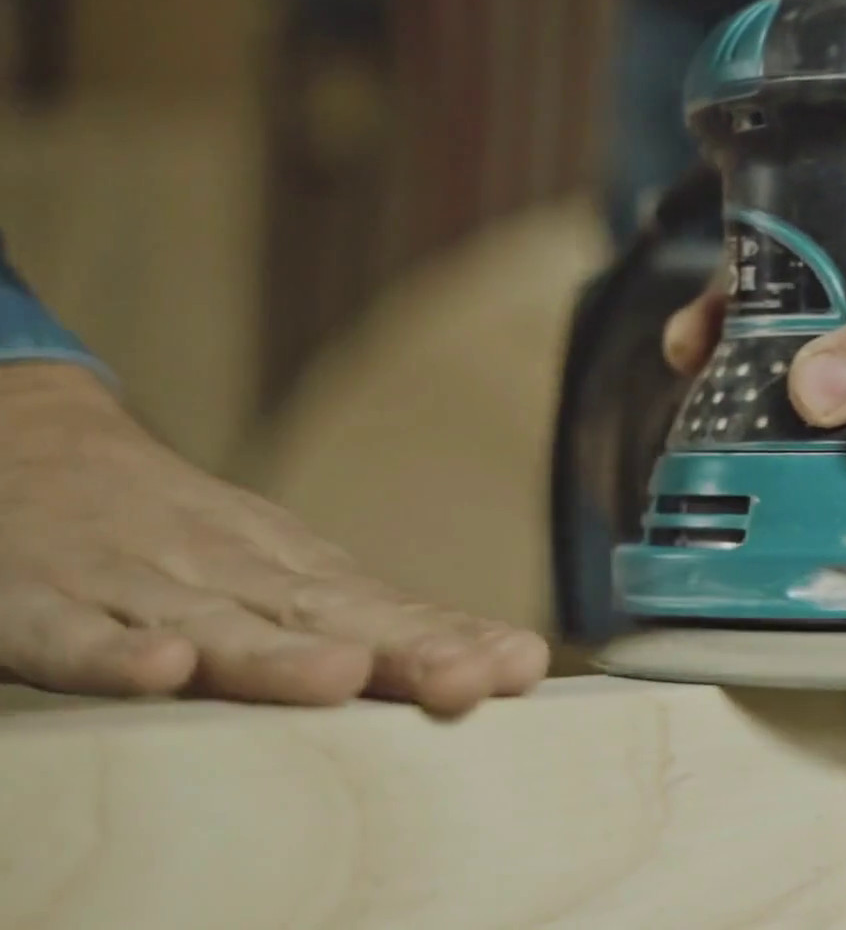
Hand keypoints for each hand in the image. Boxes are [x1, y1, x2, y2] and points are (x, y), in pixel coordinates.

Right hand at [0, 363, 548, 715]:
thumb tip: (492, 664)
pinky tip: (164, 666)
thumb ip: (361, 624)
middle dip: (399, 649)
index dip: (448, 638)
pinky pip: (80, 635)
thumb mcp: (266, 572)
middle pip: (321, 617)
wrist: (20, 445)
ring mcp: (134, 584)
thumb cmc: (163, 537)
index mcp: (284, 570)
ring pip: (214, 625)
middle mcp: (224, 573)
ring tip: (343, 674)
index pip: (381, 610)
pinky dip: (118, 651)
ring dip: (277, 655)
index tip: (519, 663)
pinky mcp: (43, 604)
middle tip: (468, 677)